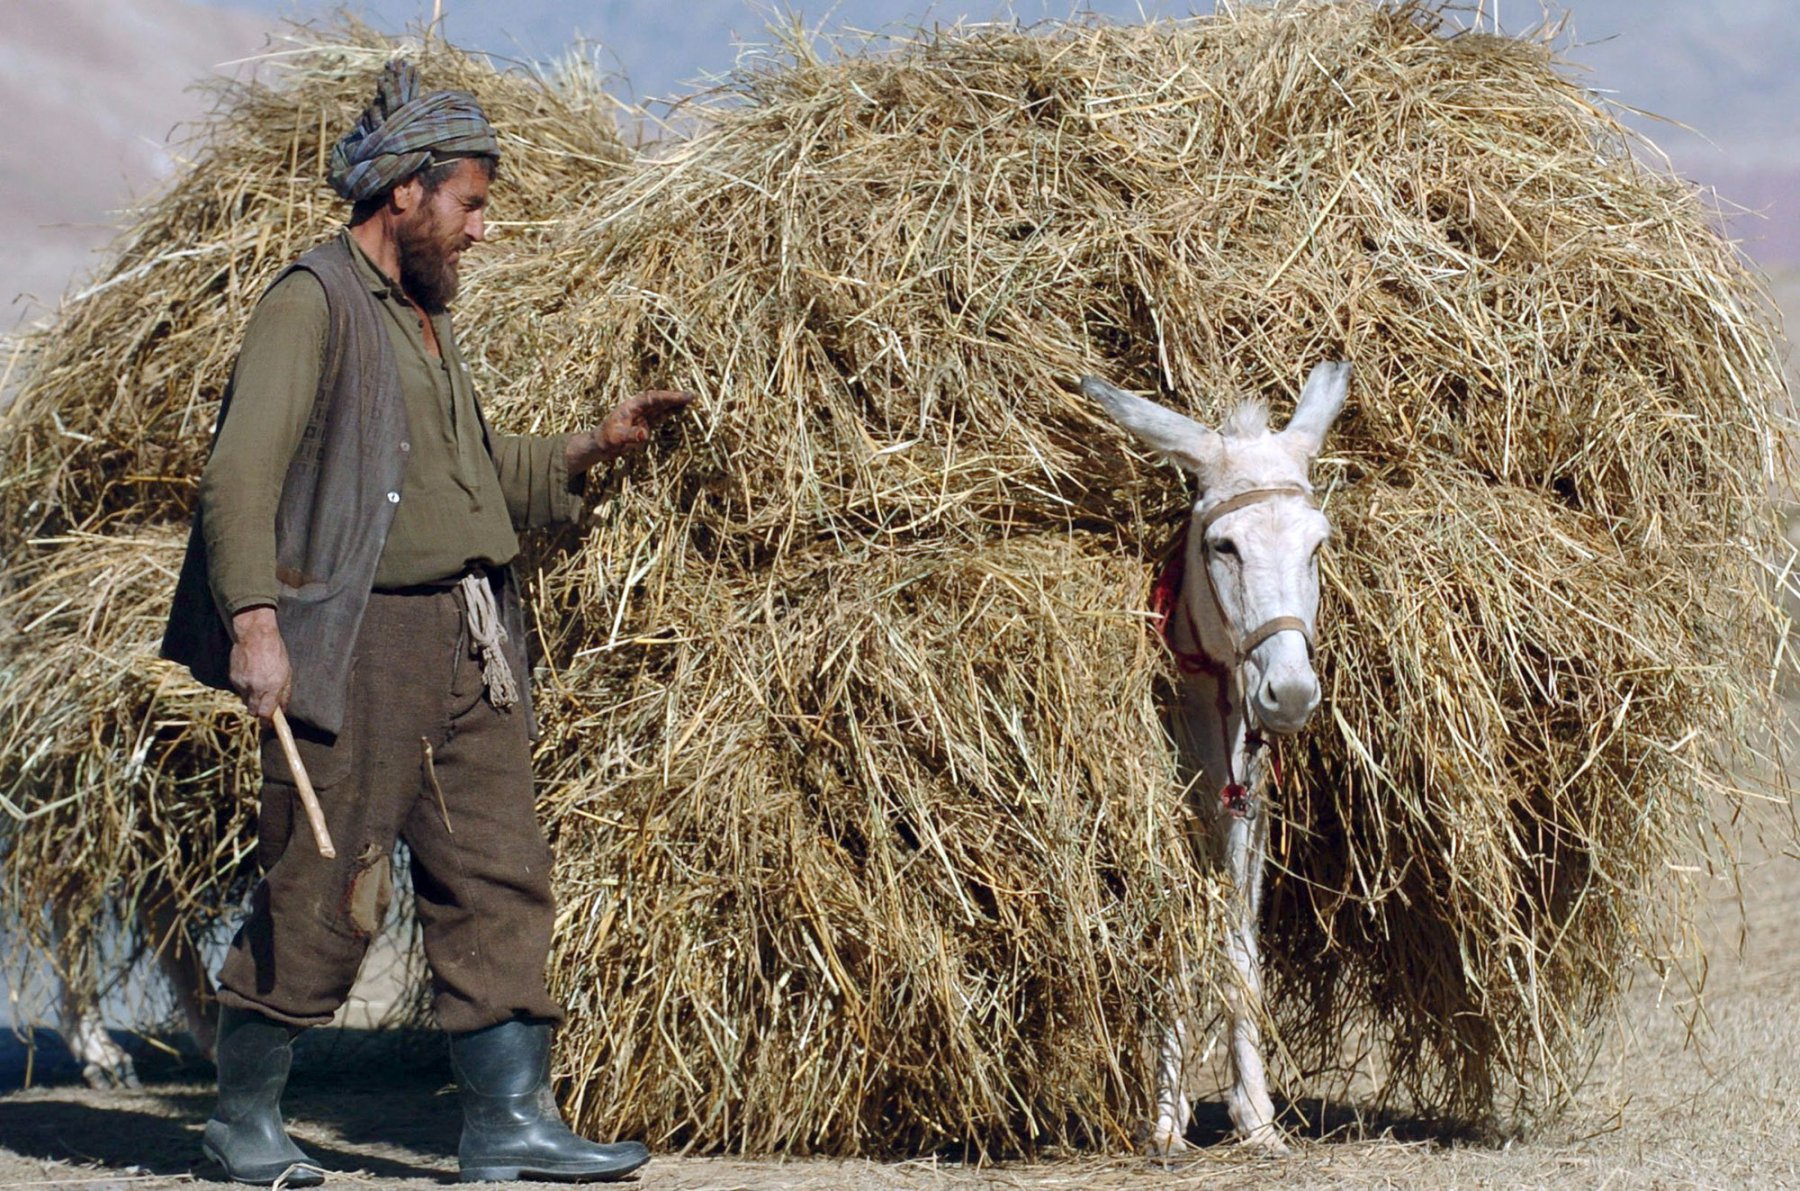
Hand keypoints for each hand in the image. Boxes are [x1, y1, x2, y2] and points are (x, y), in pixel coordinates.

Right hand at [229, 606, 291, 722]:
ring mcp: (242, 683)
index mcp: (271, 687)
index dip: (266, 721)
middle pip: (253, 711)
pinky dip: (245, 687)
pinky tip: (251, 675)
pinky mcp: (233, 678)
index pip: (265, 714)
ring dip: (252, 698)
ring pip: (245, 700)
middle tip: (264, 705)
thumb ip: (284, 693)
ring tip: (259, 683)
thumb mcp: (287, 673)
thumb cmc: (275, 653)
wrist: (255, 636)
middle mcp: (255, 687)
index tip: (268, 724)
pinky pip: (239, 690)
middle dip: (258, 711)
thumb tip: (282, 710)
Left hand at [566, 389, 695, 473]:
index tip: (682, 397)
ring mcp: (641, 415)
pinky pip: (659, 415)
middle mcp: (638, 408)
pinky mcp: (644, 423)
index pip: (653, 398)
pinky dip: (669, 412)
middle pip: (659, 399)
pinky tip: (678, 410)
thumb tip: (645, 434)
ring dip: (674, 403)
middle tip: (692, 395)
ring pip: (660, 406)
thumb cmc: (606, 439)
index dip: (668, 397)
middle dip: (675, 397)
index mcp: (632, 406)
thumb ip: (631, 435)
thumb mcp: (617, 438)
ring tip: (689, 400)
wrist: (600, 445)